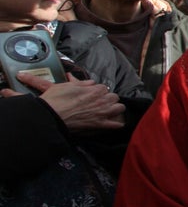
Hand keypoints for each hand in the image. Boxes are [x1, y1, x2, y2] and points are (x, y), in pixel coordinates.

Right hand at [1, 73, 124, 131]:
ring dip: (115, 108)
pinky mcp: (98, 124)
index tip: (92, 95)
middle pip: (114, 97)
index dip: (98, 91)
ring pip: (119, 108)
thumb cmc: (55, 99)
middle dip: (108, 99)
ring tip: (108, 110)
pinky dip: (116, 124)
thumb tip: (91, 82)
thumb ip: (82, 83)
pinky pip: (115, 124)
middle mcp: (101, 100)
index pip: (104, 87)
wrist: (49, 115)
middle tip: (100, 102)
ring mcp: (101, 112)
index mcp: (94, 90)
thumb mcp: (66, 86)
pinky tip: (116, 123)